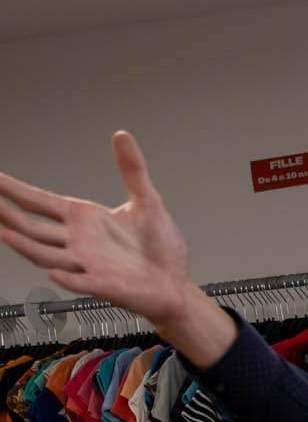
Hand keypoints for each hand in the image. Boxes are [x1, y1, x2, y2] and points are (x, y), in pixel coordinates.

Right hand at [0, 133, 235, 365]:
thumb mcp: (147, 202)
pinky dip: (68, 279)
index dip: (14, 190)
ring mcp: (89, 264)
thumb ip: (133, 170)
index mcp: (84, 219)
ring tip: (5, 232)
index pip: (40, 202)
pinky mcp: (106, 285)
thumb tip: (122, 136)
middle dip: (10, 215)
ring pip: (48, 254)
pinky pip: (82, 282)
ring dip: (26, 245)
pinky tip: (54, 273)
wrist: (176, 283)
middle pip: (34, 228)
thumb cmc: (159, 248)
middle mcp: (79, 241)